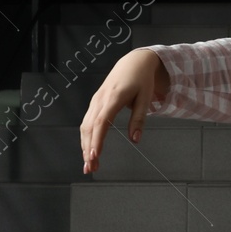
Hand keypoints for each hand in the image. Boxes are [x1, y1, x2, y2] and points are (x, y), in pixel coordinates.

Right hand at [79, 48, 168, 174]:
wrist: (133, 62)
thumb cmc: (141, 80)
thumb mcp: (145, 98)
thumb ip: (139, 119)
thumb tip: (135, 139)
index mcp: (114, 98)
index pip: (102, 122)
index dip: (97, 139)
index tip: (95, 155)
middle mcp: (100, 100)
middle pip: (89, 128)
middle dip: (88, 149)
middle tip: (90, 168)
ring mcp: (95, 101)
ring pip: (85, 127)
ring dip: (85, 146)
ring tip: (89, 165)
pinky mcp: (94, 103)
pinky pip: (87, 122)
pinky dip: (86, 138)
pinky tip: (88, 150)